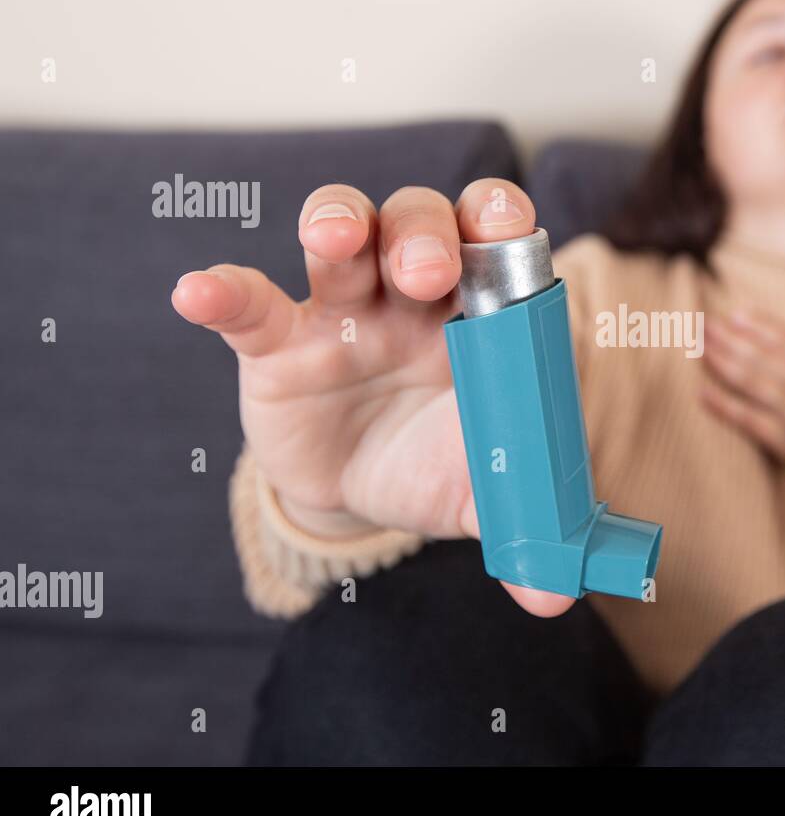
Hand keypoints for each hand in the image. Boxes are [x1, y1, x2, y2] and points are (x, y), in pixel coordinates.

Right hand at [171, 179, 575, 616]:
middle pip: (417, 223)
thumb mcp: (484, 493)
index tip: (506, 226)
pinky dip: (224, 293)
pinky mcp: (280, 345)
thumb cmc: (438, 466)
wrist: (367, 497)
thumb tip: (555, 599)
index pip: (494, 235)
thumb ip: (524, 523)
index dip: (498, 216)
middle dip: (423, 234)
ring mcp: (345, 311)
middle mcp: (414, 292)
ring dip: (337, 223)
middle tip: (428, 272)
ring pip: (341, 234)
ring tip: (335, 238)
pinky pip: (251, 306)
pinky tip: (198, 294)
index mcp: (480, 309)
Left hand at [700, 307, 784, 483]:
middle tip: (701, 323)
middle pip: (758, 357)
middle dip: (728, 338)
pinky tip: (701, 393)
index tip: (736, 312)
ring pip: (748, 383)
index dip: (759, 325)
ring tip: (697, 346)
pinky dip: (723, 408)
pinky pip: (747, 423)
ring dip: (720, 362)